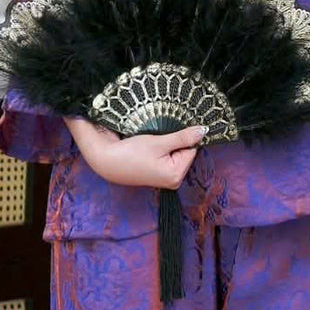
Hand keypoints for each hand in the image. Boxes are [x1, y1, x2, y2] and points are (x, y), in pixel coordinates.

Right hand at [65, 115, 206, 189]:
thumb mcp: (159, 142)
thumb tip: (203, 131)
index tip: (172, 129)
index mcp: (176, 175)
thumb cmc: (130, 154)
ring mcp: (165, 178)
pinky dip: (161, 148)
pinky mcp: (157, 173)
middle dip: (175, 140)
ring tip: (153, 141)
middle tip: (159, 136)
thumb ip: (183, 137)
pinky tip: (150, 146)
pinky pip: (167, 156)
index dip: (184, 136)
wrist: (106, 160)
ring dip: (167, 143)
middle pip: (184, 151)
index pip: (192, 148)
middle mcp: (173, 180)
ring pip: (175, 152)